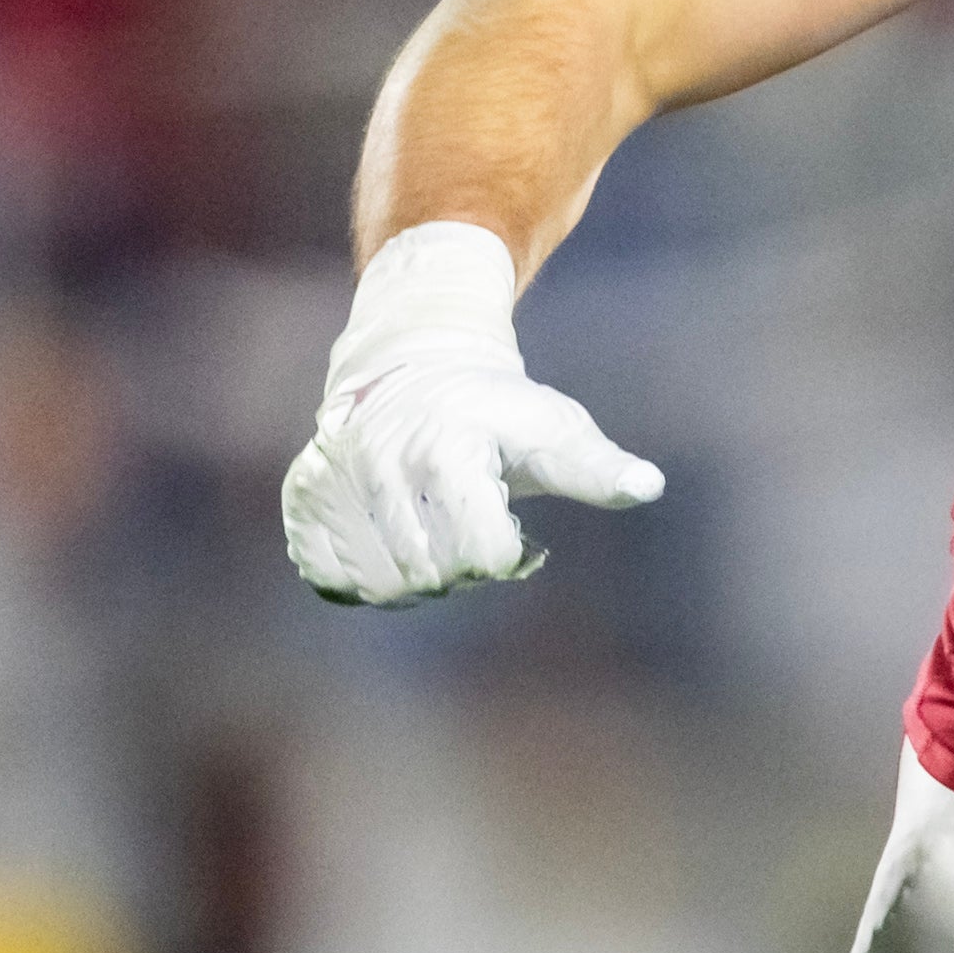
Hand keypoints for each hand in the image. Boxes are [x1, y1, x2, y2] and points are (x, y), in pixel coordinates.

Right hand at [281, 222, 663, 604]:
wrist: (412, 367)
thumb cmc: (499, 411)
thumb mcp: (554, 430)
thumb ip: (595, 468)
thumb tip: (648, 485)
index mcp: (449, 447)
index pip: (483, 555)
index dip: (506, 553)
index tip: (509, 524)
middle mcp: (384, 461)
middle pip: (432, 576)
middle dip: (460, 564)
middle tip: (467, 520)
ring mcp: (337, 478)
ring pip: (382, 585)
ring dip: (415, 574)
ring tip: (431, 525)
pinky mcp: (305, 497)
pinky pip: (332, 576)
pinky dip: (365, 574)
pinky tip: (388, 536)